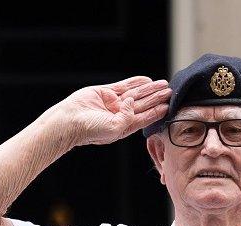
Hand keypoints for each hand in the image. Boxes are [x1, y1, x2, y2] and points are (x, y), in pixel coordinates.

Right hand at [50, 77, 170, 147]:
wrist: (69, 120)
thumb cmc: (89, 129)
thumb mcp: (115, 128)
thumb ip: (129, 117)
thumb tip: (134, 101)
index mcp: (123, 126)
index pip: (145, 118)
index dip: (157, 111)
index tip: (169, 105)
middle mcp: (119, 114)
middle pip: (143, 104)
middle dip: (157, 98)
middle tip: (171, 91)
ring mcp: (112, 103)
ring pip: (136, 94)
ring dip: (149, 89)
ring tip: (163, 84)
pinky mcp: (105, 92)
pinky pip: (123, 86)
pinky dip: (135, 82)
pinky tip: (146, 80)